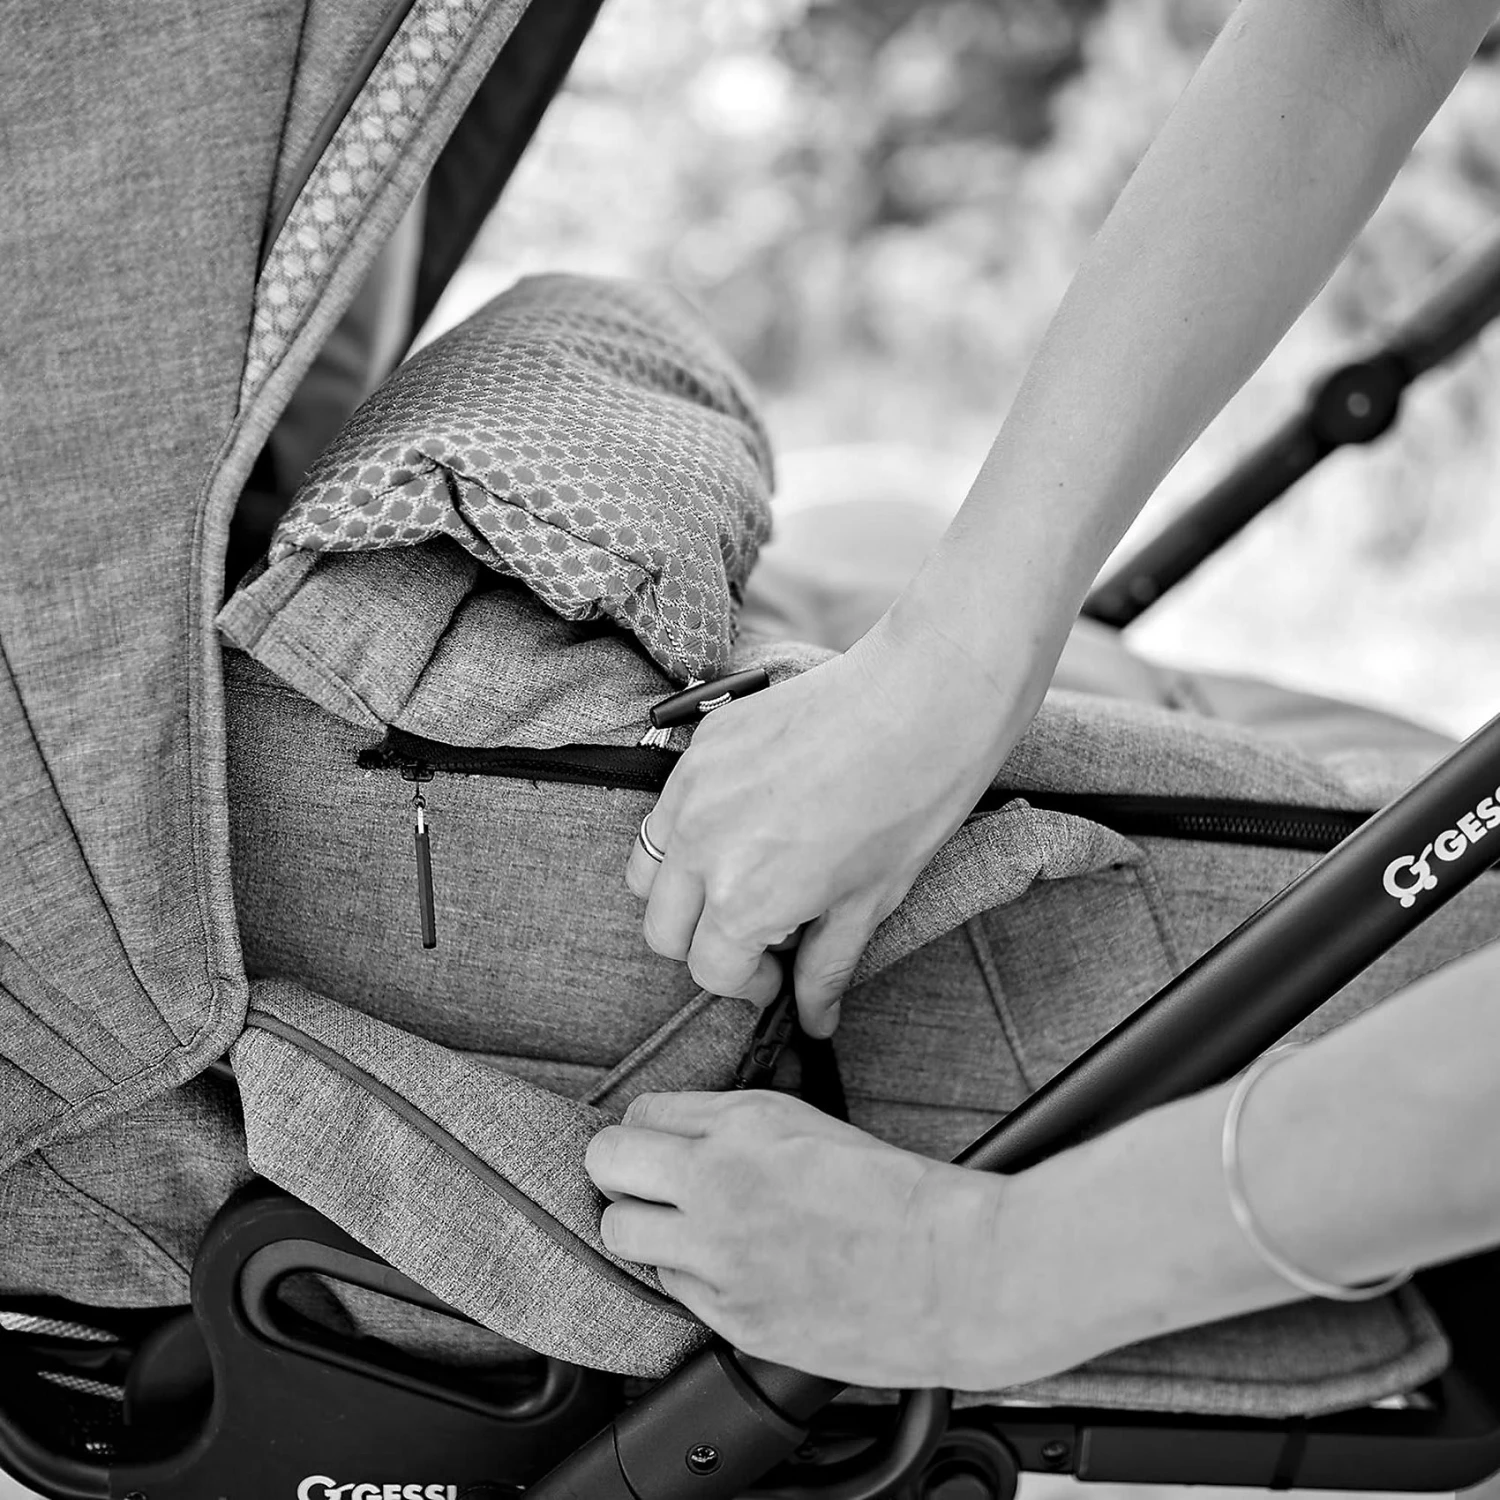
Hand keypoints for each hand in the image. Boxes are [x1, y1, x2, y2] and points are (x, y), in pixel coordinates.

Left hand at [584, 1089, 1004, 1386]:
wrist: (955, 1272)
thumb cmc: (899, 1195)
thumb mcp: (811, 1124)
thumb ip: (736, 1123)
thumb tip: (683, 1129)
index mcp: (745, 1124)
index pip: (642, 1112)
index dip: (649, 1129)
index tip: (661, 1144)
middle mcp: (719, 1183)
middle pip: (606, 1163)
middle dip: (622, 1170)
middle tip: (648, 1182)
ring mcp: (719, 1255)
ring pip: (621, 1231)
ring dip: (645, 1227)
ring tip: (686, 1230)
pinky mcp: (731, 1316)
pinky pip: (671, 1288)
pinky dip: (688, 1277)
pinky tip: (730, 1268)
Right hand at [625, 611, 1021, 1034]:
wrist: (922, 699)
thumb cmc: (910, 802)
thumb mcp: (870, 901)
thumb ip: (826, 966)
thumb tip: (814, 1021)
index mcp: (743, 899)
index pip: (709, 969)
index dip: (748, 983)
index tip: (777, 973)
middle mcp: (699, 846)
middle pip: (661, 928)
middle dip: (704, 943)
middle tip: (759, 931)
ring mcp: (692, 789)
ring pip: (647, 867)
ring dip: (681, 889)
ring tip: (740, 876)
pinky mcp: (701, 744)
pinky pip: (670, 805)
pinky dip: (693, 827)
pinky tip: (752, 818)